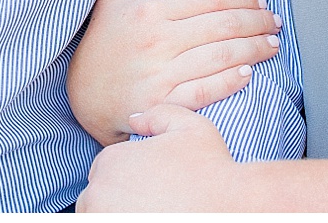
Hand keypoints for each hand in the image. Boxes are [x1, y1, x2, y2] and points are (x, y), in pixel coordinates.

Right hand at [66, 0, 282, 144]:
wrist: (82, 97)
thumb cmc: (102, 40)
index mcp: (148, 11)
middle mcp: (156, 42)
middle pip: (221, 27)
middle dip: (256, 22)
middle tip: (275, 20)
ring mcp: (160, 76)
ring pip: (220, 57)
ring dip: (254, 49)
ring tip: (273, 44)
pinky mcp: (163, 105)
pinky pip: (205, 91)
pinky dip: (230, 81)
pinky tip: (249, 73)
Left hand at [77, 104, 248, 211]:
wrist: (232, 209)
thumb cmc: (213, 170)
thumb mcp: (192, 127)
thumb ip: (158, 115)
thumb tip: (134, 118)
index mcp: (111, 161)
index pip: (104, 171)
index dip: (127, 177)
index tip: (151, 184)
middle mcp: (99, 193)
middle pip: (95, 197)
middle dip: (116, 199)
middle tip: (150, 202)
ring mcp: (105, 218)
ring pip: (99, 214)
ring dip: (115, 212)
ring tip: (150, 211)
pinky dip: (121, 221)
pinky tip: (151, 217)